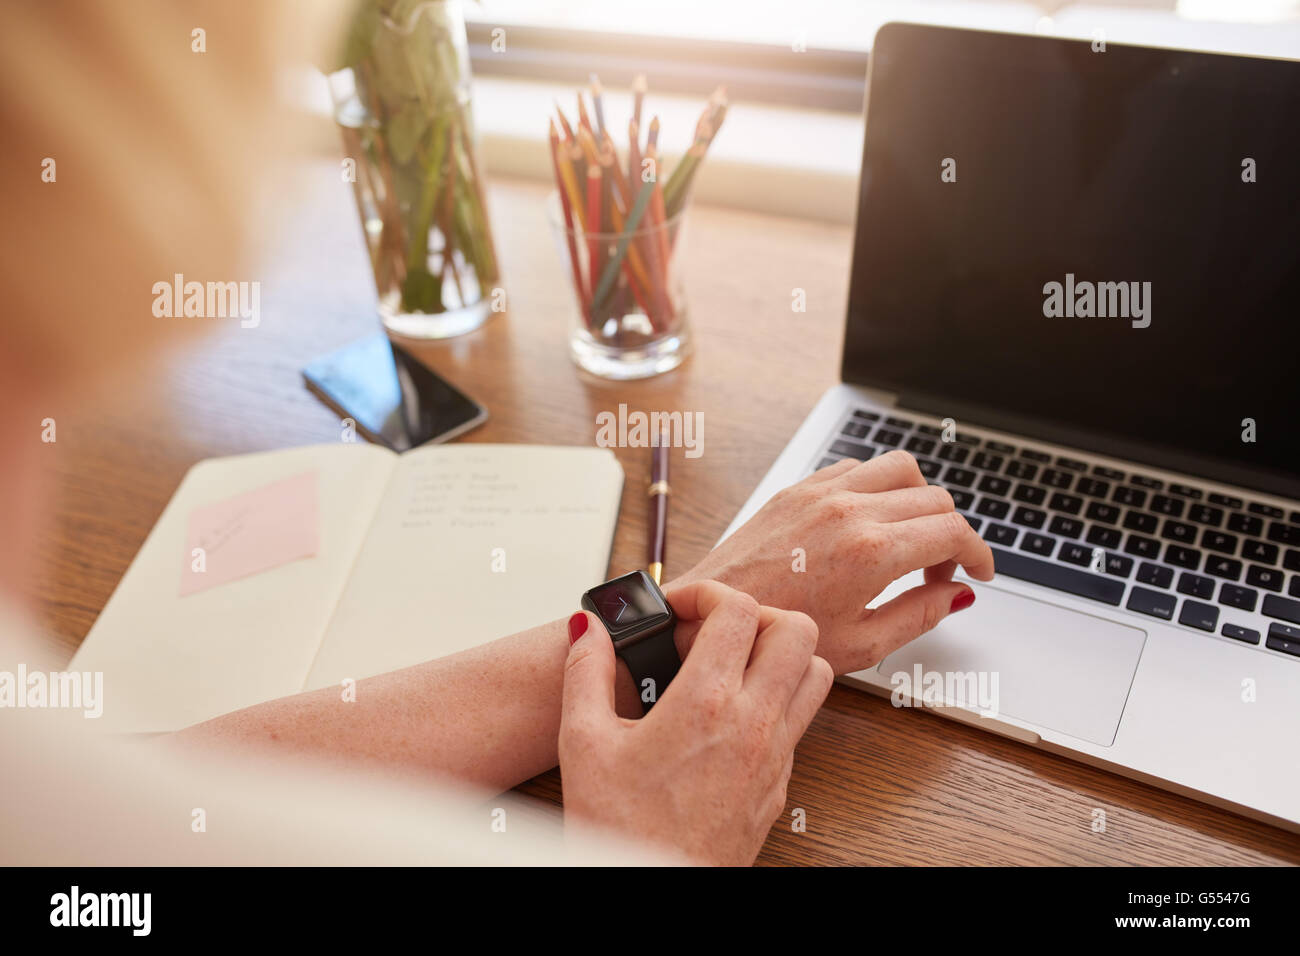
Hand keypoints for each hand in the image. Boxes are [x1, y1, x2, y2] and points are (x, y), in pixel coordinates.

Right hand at [559, 580, 832, 865]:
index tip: (680, 607)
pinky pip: (800, 721)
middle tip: (717, 628)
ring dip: (782, 655)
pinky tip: (732, 713)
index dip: (707, 593)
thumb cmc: (620, 829)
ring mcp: (774, 756)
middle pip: (798, 631)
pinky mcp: (779, 785)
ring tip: (734, 663)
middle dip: (758, 614)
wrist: (650, 891)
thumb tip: (588, 629)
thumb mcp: (583, 742)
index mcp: (705, 704)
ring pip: (815, 675)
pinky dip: (777, 700)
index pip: (737, 610)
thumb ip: (584, 672)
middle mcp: (753, 725)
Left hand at [671, 450, 995, 674]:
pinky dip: (878, 487)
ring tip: (910, 540)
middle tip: (940, 572)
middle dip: (952, 535)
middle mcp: (851, 510)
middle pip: (935, 498)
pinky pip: (856, 467)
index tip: (979, 573)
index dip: (979, 554)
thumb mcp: (861, 644)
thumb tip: (956, 595)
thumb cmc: (777, 634)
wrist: (714, 614)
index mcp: (873, 551)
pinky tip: (870, 522)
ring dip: (920, 500)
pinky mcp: (798, 488)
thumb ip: (919, 615)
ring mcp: (822, 492)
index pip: (953, 532)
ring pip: (901, 468)